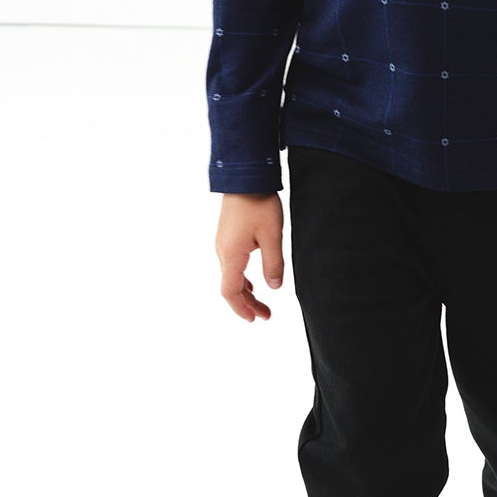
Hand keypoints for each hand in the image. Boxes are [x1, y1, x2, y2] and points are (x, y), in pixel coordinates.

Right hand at [215, 192, 284, 320]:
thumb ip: (273, 263)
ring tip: (262, 304)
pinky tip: (253, 282)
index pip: (230, 291)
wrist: (245, 178)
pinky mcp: (227, 237)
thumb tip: (274, 288)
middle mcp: (222, 252)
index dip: (241, 308)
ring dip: (245, 292)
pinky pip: (232, 265)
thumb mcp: (272, 235)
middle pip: (230, 287)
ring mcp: (223, 244)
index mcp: (231, 255)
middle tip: (266, 316)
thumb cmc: (259, 204)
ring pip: (231, 277)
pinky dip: (242, 279)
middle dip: (247, 304)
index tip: (255, 319)